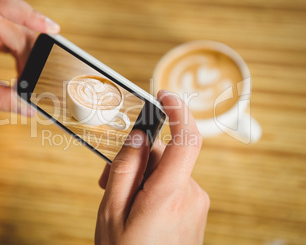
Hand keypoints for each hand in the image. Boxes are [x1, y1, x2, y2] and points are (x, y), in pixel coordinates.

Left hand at [0, 0, 59, 114]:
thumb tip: (28, 109)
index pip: (3, 5)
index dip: (30, 14)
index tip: (52, 30)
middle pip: (20, 25)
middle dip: (34, 53)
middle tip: (41, 80)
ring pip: (24, 34)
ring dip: (31, 59)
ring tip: (28, 82)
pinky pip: (19, 39)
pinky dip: (25, 57)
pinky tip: (24, 75)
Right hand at [96, 90, 208, 243]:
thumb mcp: (112, 211)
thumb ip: (125, 169)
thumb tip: (139, 136)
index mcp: (170, 194)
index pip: (187, 140)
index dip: (177, 110)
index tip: (163, 94)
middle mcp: (191, 195)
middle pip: (165, 156)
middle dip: (138, 160)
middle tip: (109, 180)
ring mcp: (196, 204)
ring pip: (167, 172)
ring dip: (143, 177)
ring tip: (121, 202)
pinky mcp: (195, 210)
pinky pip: (173, 186)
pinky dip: (154, 188)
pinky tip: (138, 208)